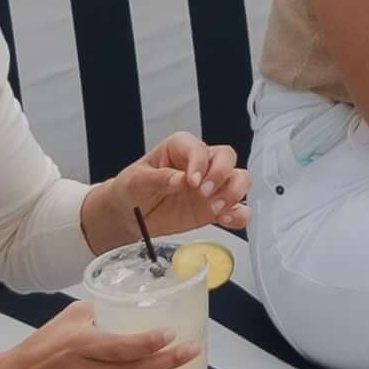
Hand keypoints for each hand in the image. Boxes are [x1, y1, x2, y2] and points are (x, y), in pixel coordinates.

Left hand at [105, 134, 246, 237]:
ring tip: (215, 209)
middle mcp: (200, 164)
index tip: (192, 181)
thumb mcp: (135, 181)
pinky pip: (239, 209)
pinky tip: (226, 219)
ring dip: (233, 194)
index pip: (198, 148)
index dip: (199, 163)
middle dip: (221, 175)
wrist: (129, 215)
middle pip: (227, 157)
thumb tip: (179, 179)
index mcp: (180, 148)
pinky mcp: (215, 208)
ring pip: (239, 179)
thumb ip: (157, 178)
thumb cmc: (131, 190)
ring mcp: (211, 186)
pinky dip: (239, 215)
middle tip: (204, 193)